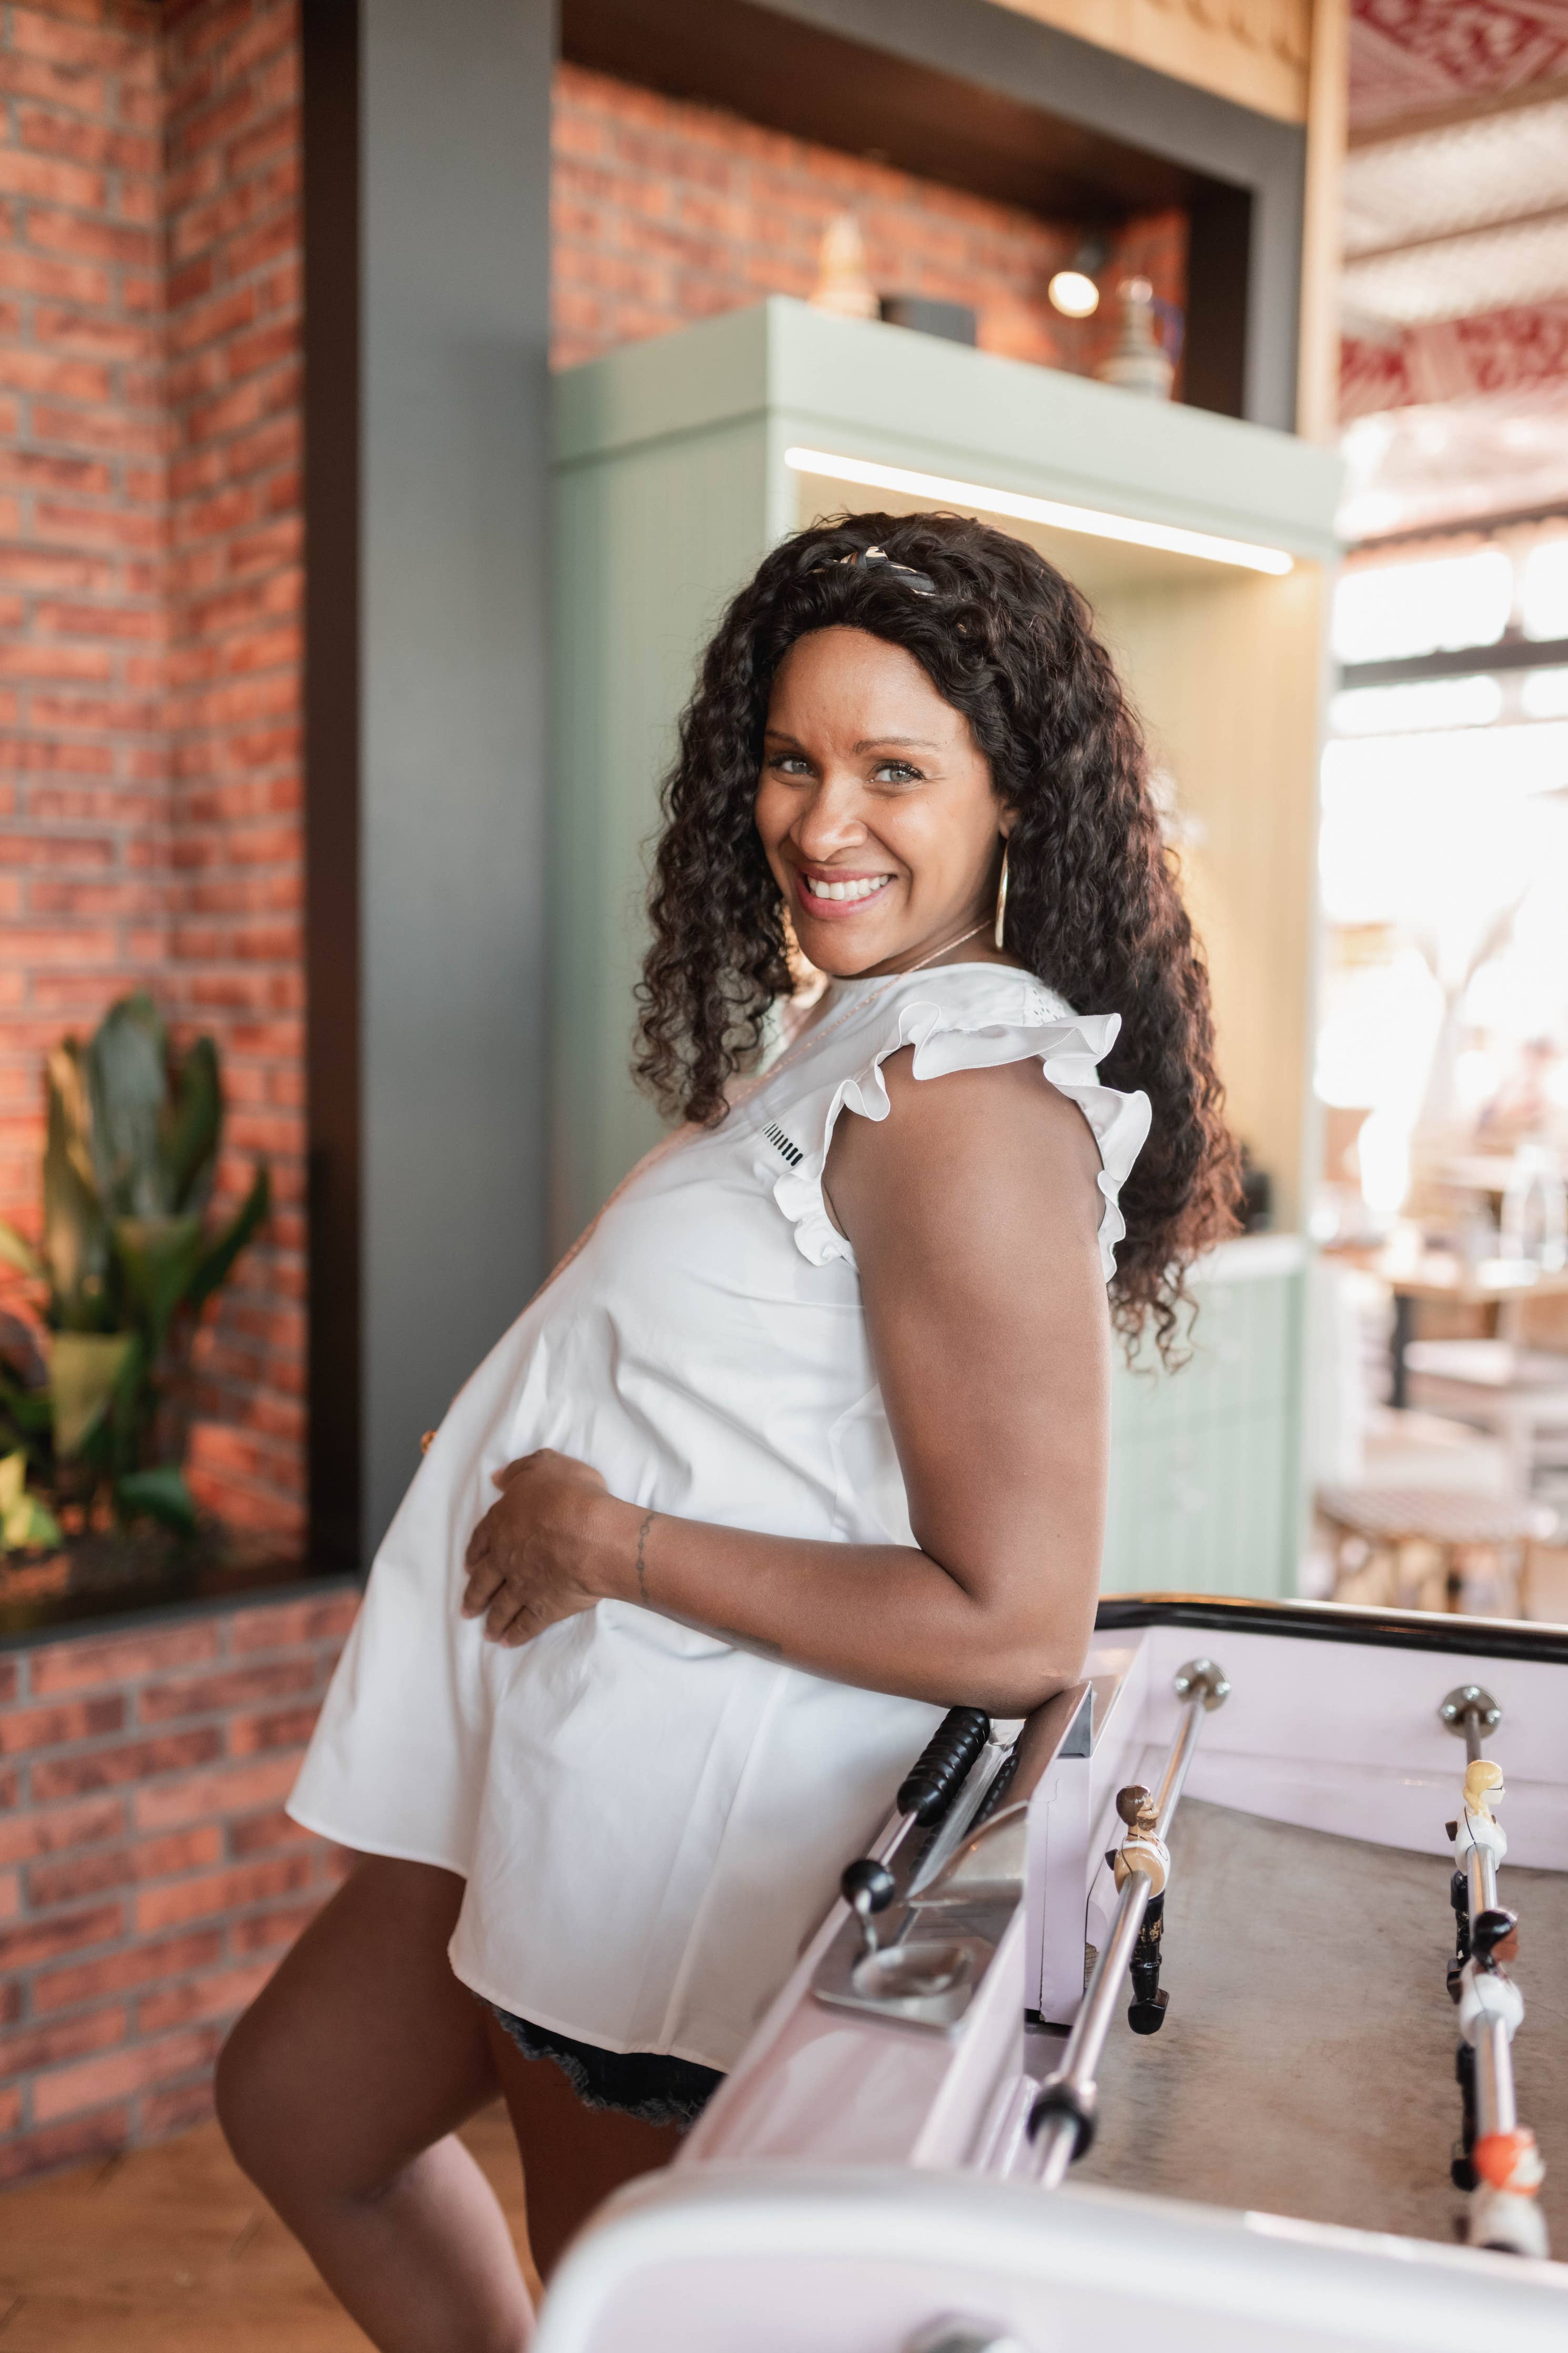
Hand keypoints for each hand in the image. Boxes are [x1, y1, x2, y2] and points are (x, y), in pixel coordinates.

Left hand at [461, 1449, 618, 1646]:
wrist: (592, 1534)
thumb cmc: (570, 1495)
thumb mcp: (544, 1465)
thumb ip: (519, 1471)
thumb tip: (498, 1478)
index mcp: (502, 1523)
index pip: (481, 1539)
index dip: (475, 1552)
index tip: (468, 1566)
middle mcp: (505, 1558)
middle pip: (484, 1580)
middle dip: (475, 1595)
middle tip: (468, 1609)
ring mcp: (523, 1586)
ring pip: (501, 1607)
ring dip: (493, 1620)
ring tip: (487, 1632)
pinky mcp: (544, 1608)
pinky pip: (526, 1625)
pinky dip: (516, 1634)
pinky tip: (509, 1642)